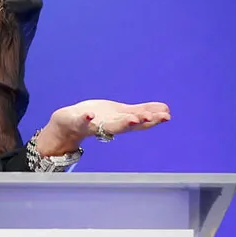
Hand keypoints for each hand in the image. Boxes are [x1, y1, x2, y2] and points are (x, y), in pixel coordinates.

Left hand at [34, 100, 170, 155]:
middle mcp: (109, 126)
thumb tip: (166, 110)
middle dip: (140, 122)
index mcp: (121, 122)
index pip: (139, 122)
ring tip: (133, 119)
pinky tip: (90, 114)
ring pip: (109, 126)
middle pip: (127, 125)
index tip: (166, 116)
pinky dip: (86, 119)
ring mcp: (93, 125)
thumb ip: (142, 112)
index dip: (152, 119)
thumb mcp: (122, 114)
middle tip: (153, 118)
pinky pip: (81, 121)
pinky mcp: (77, 122)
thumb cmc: (97, 119)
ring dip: (121, 123)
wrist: (69, 125)